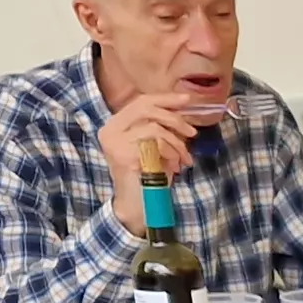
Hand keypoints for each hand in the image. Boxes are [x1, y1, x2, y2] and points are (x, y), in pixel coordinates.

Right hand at [97, 91, 213, 235]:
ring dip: (176, 144)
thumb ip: (162, 126)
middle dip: (174, 118)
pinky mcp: (124, 155)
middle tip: (191, 132)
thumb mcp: (156, 145)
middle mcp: (110, 130)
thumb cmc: (149, 174)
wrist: (139, 203)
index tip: (186, 100)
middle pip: (146, 108)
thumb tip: (183, 108)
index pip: (141, 102)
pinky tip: (174, 167)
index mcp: (116, 125)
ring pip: (155, 128)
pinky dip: (172, 154)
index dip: (165, 99)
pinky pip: (156, 144)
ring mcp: (115, 142)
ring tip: (182, 159)